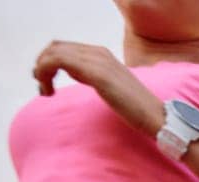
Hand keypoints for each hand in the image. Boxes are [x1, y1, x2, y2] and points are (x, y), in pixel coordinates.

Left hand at [33, 42, 164, 135]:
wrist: (156, 117)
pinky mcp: (97, 74)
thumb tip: (73, 72)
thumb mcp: (110, 86)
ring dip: (42, 70)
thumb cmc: (136, 108)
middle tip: (42, 86)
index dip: (49, 61)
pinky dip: (46, 73)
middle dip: (42, 65)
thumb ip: (92, 75)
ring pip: (54, 52)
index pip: (65, 47)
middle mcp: (99, 52)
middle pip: (56, 46)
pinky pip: (60, 62)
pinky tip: (48, 91)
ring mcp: (98, 61)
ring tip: (44, 91)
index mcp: (102, 54)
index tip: (46, 82)